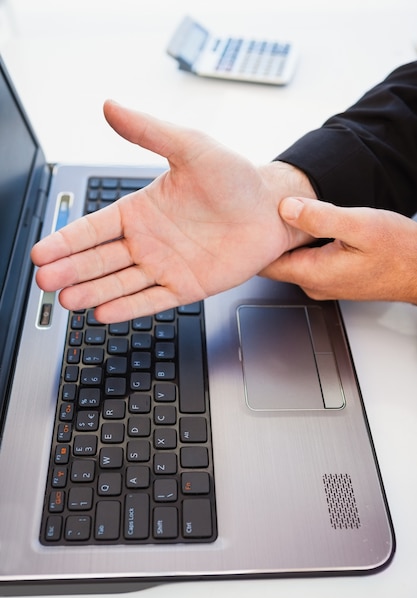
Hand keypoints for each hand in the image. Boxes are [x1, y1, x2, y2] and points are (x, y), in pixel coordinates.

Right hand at [31, 102, 313, 321]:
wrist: (271, 209)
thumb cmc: (234, 178)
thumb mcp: (191, 147)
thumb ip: (150, 131)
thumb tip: (111, 106)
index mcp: (141, 210)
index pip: (93, 228)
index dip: (66, 240)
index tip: (42, 252)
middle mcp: (147, 240)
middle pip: (99, 259)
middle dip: (71, 269)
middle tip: (45, 280)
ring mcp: (164, 265)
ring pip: (120, 282)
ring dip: (92, 291)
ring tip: (67, 299)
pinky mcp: (185, 286)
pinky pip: (152, 299)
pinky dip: (129, 306)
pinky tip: (106, 312)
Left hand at [261, 196, 416, 303]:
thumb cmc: (399, 252)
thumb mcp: (359, 226)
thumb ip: (320, 218)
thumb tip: (286, 208)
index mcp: (313, 273)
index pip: (264, 265)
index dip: (253, 243)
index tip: (249, 221)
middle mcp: (313, 284)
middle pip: (275, 262)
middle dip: (268, 239)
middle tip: (263, 213)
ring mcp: (323, 283)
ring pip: (292, 260)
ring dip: (287, 241)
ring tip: (285, 216)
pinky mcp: (334, 278)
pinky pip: (308, 261)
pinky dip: (304, 244)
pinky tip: (310, 227)